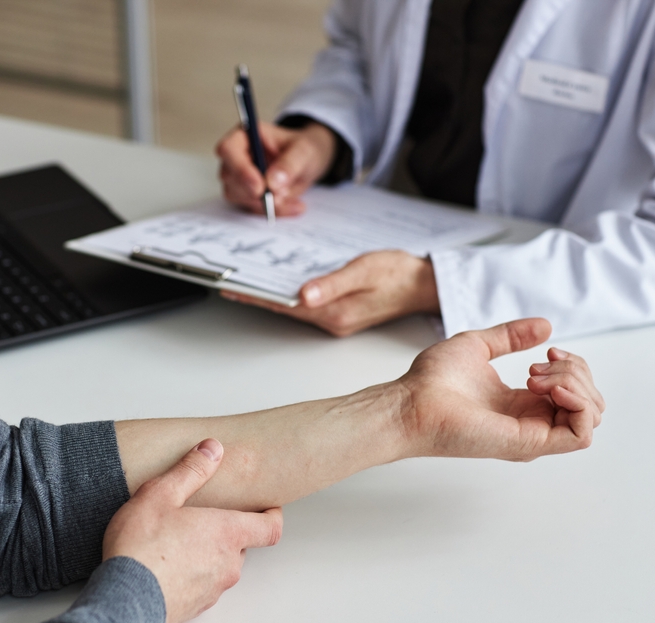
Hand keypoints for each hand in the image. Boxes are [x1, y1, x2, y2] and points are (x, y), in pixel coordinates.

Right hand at [102, 439, 282, 622]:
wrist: (121, 602)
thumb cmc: (140, 549)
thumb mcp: (160, 495)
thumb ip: (190, 471)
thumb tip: (213, 448)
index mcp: (228, 534)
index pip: (271, 528)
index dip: (272, 516)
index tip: (266, 506)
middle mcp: (228, 564)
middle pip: (242, 545)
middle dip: (227, 531)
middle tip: (202, 518)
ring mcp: (213, 590)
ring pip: (221, 566)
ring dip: (208, 554)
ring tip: (177, 542)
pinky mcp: (195, 609)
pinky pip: (202, 586)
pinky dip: (192, 575)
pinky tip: (165, 566)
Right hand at [216, 121, 335, 215]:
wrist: (306, 163)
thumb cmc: (302, 149)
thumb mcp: (304, 151)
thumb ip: (289, 164)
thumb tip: (272, 182)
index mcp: (245, 135)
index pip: (228, 150)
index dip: (240, 169)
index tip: (259, 187)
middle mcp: (236, 155)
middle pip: (229, 176)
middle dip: (254, 191)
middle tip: (280, 196)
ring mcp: (237, 176)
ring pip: (237, 195)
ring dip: (265, 203)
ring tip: (291, 196)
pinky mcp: (244, 194)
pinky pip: (252, 208)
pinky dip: (273, 210)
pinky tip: (292, 205)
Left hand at [222, 250, 439, 336]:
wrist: (424, 284)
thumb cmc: (398, 272)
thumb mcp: (365, 269)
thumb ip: (333, 283)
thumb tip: (303, 295)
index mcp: (336, 313)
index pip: (286, 306)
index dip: (258, 297)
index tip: (234, 290)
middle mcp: (333, 321)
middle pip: (286, 310)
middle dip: (258, 297)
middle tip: (229, 285)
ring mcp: (336, 319)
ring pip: (294, 309)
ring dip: (271, 297)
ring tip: (244, 285)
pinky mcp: (340, 313)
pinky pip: (307, 306)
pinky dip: (289, 297)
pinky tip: (277, 288)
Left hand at [397, 318, 605, 461]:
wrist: (411, 402)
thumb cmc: (433, 380)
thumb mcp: (479, 344)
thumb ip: (511, 336)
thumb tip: (546, 326)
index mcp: (521, 404)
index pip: (573, 391)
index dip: (572, 366)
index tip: (547, 352)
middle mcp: (531, 422)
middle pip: (590, 402)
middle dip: (577, 373)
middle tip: (537, 366)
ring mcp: (533, 435)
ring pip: (591, 415)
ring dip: (576, 384)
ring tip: (536, 377)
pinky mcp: (530, 443)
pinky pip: (581, 434)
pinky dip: (578, 404)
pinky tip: (549, 389)